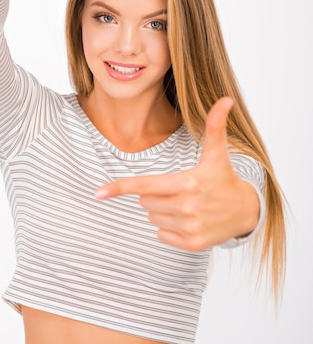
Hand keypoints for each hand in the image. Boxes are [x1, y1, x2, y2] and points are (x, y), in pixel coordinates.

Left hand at [95, 98, 260, 250]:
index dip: (120, 187)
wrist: (246, 211)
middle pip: (145, 201)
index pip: (146, 185)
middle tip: (179, 189)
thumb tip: (226, 99)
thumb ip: (215, 124)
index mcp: (188, 183)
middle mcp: (187, 207)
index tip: (98, 193)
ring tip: (186, 204)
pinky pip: (161, 234)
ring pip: (152, 217)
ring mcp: (190, 227)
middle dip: (155, 194)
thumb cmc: (223, 178)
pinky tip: (189, 220)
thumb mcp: (217, 152)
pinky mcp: (192, 244)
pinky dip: (169, 227)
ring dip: (162, 210)